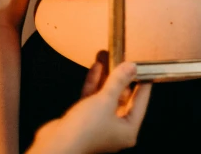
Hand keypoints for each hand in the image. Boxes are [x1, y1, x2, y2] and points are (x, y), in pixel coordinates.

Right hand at [29, 59, 151, 153]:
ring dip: (106, 76)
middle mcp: (115, 129)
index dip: (143, 82)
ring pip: (106, 95)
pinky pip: (93, 98)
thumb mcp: (106, 100)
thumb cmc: (83, 132)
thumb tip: (131, 68)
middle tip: (122, 57)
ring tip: (107, 55)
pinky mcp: (84, 120)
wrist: (55, 144)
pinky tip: (96, 67)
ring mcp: (99, 124)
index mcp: (127, 131)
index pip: (140, 102)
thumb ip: (119, 81)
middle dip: (120, 75)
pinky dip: (94, 83)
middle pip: (123, 97)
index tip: (145, 67)